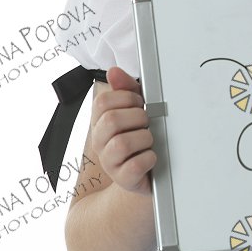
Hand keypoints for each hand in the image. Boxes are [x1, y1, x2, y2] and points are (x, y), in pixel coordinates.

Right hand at [91, 66, 155, 193]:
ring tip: (149, 141)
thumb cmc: (140, 138)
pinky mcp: (124, 179)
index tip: (139, 103)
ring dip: (144, 138)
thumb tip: (113, 71)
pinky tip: (151, 156)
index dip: (126, 98)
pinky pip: (134, 166)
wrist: (147, 174)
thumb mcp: (135, 110)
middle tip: (146, 123)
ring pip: (122, 143)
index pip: (102, 102)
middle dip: (137, 117)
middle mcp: (100, 142)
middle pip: (111, 121)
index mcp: (100, 122)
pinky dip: (148, 159)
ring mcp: (110, 162)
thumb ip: (126, 89)